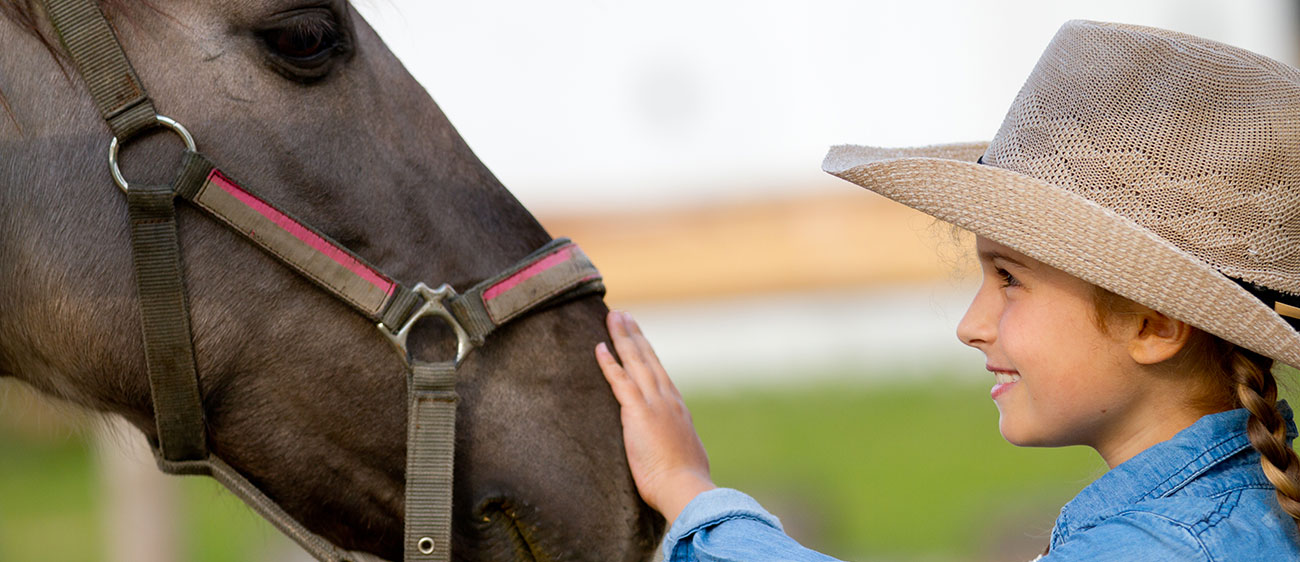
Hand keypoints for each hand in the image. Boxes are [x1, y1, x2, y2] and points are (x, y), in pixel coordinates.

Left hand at [595, 310, 715, 523]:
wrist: (685, 488)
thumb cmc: (685, 482)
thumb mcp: (686, 455)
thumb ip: (678, 444)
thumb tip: (677, 447)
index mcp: (678, 408)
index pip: (660, 373)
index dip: (647, 353)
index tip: (639, 338)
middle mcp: (667, 399)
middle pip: (647, 358)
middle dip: (634, 335)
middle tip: (623, 314)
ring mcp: (653, 403)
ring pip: (635, 361)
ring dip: (622, 337)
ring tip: (613, 317)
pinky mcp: (638, 413)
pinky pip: (619, 381)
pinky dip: (609, 363)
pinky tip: (599, 347)